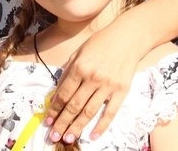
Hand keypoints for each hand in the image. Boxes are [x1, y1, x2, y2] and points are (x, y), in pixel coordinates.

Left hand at [44, 25, 140, 143]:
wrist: (129, 37)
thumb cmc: (102, 42)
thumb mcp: (80, 51)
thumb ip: (68, 70)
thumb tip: (59, 91)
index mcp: (79, 67)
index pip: (63, 94)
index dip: (54, 109)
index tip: (48, 121)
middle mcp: (92, 78)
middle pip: (74, 106)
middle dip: (62, 123)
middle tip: (54, 136)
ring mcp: (108, 86)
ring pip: (89, 112)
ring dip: (77, 127)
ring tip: (68, 139)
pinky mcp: (121, 91)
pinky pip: (110, 113)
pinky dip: (101, 126)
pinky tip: (92, 136)